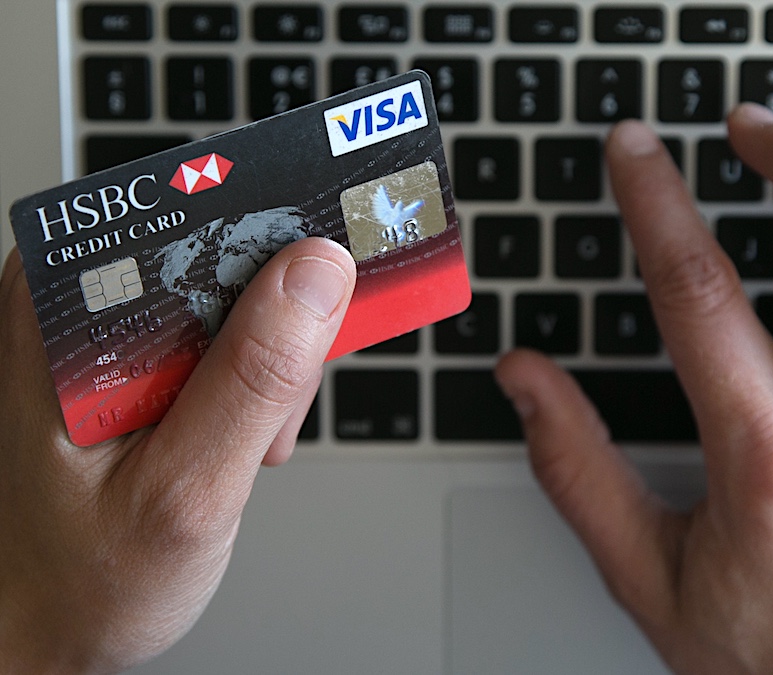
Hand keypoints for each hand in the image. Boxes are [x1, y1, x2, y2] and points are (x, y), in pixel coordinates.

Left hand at [0, 237, 354, 672]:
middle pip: (221, 246)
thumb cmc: (81, 579)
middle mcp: (81, 300)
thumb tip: (318, 272)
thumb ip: (254, 379)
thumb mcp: (186, 489)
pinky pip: (232, 334)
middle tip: (280, 403)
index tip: (342, 248)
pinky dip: (261, 385)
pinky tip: (242, 440)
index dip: (272, 220)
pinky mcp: (144, 356)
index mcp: (57, 304)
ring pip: (241, 292)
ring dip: (274, 365)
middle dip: (280, 319)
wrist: (44, 626)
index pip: (181, 210)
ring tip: (251, 444)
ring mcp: (113, 329)